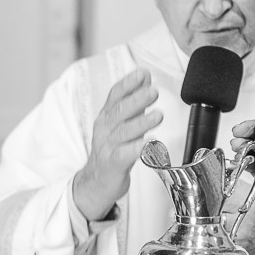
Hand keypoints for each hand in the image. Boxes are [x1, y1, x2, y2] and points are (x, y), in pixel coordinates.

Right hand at [73, 69, 161, 220]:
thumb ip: (133, 102)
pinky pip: (126, 155)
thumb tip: (146, 79)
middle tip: (153, 91)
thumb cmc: (112, 149)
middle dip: (137, 100)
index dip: (129, 83)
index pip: (115, 95)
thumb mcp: (119, 123)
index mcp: (106, 117)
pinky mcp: (114, 164)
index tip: (143, 74)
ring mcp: (108, 147)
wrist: (96, 181)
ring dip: (142, 122)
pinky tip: (151, 143)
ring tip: (157, 115)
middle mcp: (105, 129)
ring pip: (124, 132)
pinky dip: (139, 148)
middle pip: (120, 111)